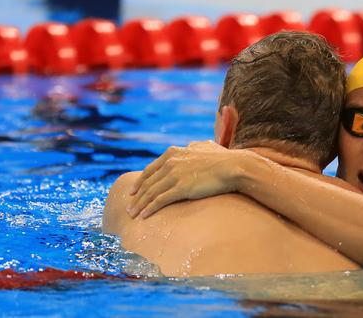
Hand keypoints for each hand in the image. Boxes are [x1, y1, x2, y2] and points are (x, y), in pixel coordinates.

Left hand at [127, 141, 244, 218]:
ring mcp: (174, 175)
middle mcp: (170, 162)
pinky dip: (150, 209)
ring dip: (140, 205)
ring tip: (133, 215)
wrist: (233, 167)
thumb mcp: (205, 147)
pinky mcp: (181, 188)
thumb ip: (195, 146)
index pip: (150, 169)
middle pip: (147, 182)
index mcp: (173, 153)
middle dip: (136, 197)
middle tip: (129, 208)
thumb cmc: (223, 158)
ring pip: (150, 192)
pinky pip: (160, 201)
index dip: (140, 182)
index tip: (134, 191)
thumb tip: (193, 145)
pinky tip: (144, 217)